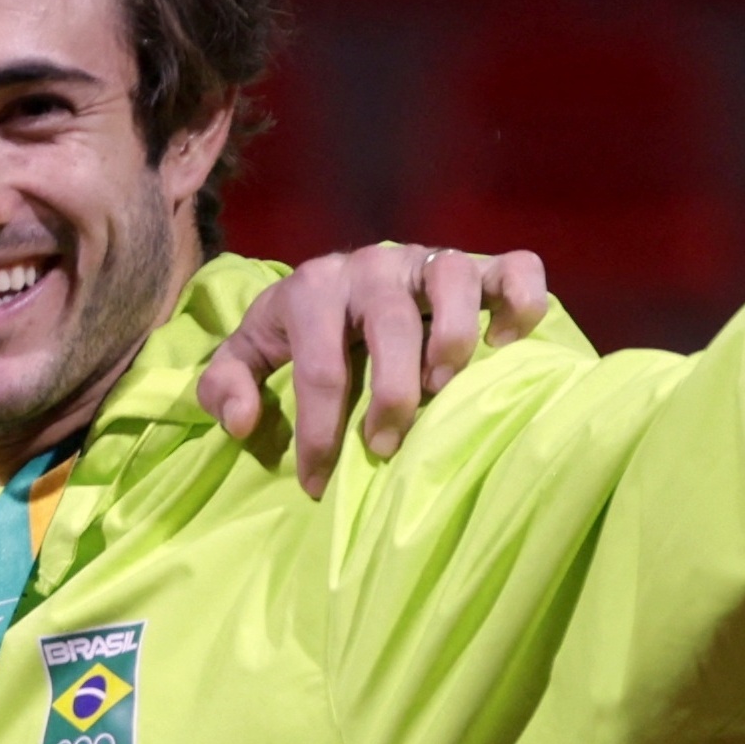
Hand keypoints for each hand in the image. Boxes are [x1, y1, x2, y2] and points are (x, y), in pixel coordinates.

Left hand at [196, 246, 549, 497]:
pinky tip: (505, 344)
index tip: (318, 483)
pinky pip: (516, 268)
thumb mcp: (246, 354)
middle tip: (385, 449)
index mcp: (313, 288)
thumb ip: (223, 385)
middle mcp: (373, 266)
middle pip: (390, 325)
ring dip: (454, 339)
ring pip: (454, 281)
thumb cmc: (295, 331)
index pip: (318, 367)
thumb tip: (241, 423)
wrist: (337, 280)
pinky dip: (520, 301)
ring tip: (444, 390)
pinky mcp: (478, 263)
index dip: (319, 432)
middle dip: (390, 396)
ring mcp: (427, 260)